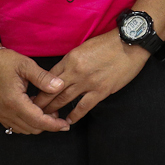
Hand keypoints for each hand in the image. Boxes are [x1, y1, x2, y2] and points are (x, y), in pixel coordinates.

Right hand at [0, 42, 70, 134]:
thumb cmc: (3, 62)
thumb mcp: (26, 65)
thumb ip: (43, 78)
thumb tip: (59, 86)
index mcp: (14, 102)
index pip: (37, 121)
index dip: (53, 125)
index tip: (66, 126)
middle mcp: (5, 112)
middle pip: (31, 128)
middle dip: (47, 125)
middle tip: (59, 115)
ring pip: (23, 129)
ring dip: (37, 124)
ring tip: (48, 111)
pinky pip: (14, 125)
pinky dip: (26, 122)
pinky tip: (34, 108)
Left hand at [31, 31, 150, 123]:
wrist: (131, 43)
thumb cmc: (109, 43)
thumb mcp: (84, 47)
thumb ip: (72, 61)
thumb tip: (62, 73)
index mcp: (70, 59)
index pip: (48, 77)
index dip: (39, 89)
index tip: (32, 97)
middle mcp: (75, 72)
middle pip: (51, 91)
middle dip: (40, 103)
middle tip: (32, 112)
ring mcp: (88, 82)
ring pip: (63, 100)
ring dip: (53, 111)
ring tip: (46, 118)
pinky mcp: (100, 90)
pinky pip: (83, 107)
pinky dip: (74, 115)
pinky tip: (68, 121)